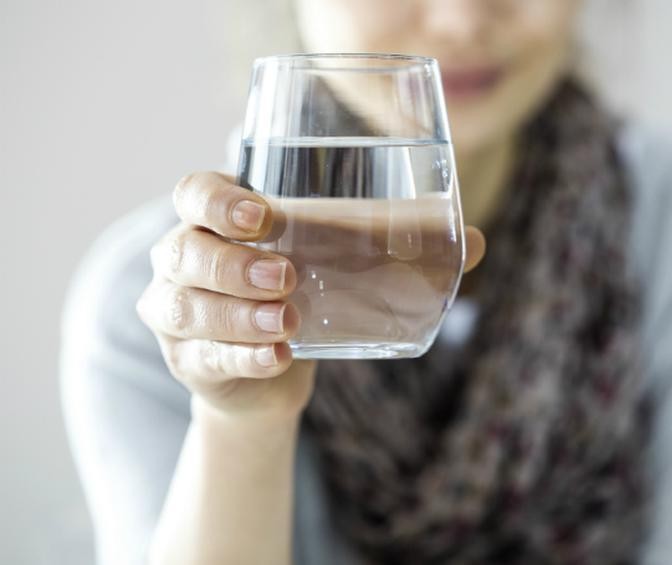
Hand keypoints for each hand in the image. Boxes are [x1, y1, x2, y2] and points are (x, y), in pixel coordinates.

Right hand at [136, 172, 485, 420]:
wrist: (268, 371)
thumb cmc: (302, 296)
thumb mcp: (337, 267)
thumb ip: (396, 251)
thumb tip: (476, 241)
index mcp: (216, 221)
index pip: (194, 193)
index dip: (218, 200)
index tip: (264, 216)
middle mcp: (183, 260)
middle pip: (183, 250)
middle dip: (233, 262)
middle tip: (286, 275)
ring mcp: (176, 313)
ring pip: (186, 307)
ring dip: (238, 314)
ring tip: (289, 320)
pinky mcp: (189, 360)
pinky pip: (205, 358)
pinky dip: (242, 357)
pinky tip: (277, 357)